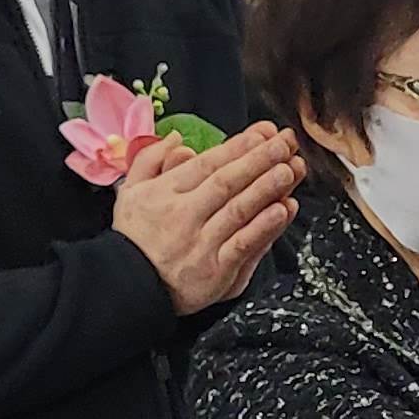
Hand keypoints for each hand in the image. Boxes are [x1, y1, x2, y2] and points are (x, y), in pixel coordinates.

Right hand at [113, 123, 301, 314]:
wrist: (128, 286)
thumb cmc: (134, 238)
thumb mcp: (130, 192)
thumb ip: (151, 160)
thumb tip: (177, 139)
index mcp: (166, 192)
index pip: (208, 163)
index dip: (238, 146)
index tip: (262, 133)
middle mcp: (185, 214)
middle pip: (227, 181)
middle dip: (259, 159)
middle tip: (284, 142)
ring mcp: (202, 243)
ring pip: (239, 210)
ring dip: (267, 188)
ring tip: (290, 169)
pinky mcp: (216, 270)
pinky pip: (244, 244)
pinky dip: (265, 227)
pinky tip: (283, 210)